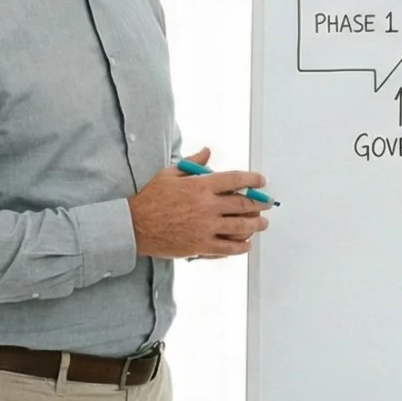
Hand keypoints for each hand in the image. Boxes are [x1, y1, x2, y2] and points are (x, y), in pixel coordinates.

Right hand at [130, 147, 271, 259]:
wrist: (134, 226)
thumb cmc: (149, 199)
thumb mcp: (169, 174)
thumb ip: (192, 163)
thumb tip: (207, 152)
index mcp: (200, 186)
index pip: (235, 180)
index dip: (253, 180)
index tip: (261, 181)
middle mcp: (207, 207)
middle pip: (243, 205)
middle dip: (260, 204)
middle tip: (267, 204)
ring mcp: (205, 228)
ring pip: (240, 228)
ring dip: (256, 226)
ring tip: (262, 224)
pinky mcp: (201, 246)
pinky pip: (228, 248)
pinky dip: (241, 246)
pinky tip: (246, 244)